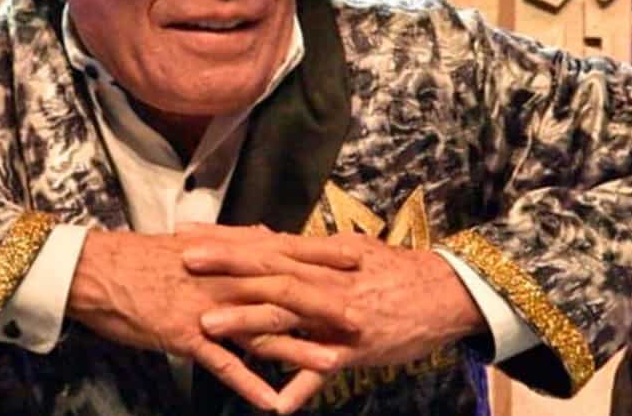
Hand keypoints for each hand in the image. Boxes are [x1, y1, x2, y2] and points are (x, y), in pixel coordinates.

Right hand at [66, 229, 358, 410]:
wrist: (97, 271)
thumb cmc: (142, 257)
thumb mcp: (192, 242)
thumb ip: (232, 241)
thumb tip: (263, 233)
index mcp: (226, 253)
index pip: (283, 250)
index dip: (322, 253)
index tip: (359, 255)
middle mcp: (222, 278)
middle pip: (282, 291)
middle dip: (323, 305)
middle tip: (362, 317)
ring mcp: (205, 308)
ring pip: (259, 330)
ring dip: (297, 350)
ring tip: (332, 364)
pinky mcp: (184, 335)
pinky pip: (221, 364)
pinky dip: (246, 384)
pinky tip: (270, 403)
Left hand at [182, 225, 486, 413]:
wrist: (448, 293)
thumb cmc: (393, 271)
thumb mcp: (347, 252)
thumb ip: (304, 252)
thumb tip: (265, 238)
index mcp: (320, 257)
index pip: (264, 243)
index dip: (224, 238)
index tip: (186, 234)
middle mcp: (325, 281)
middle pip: (268, 270)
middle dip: (225, 267)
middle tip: (183, 263)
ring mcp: (338, 317)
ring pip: (287, 316)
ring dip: (246, 322)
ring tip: (208, 328)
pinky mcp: (355, 349)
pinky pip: (324, 370)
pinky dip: (301, 387)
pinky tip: (275, 407)